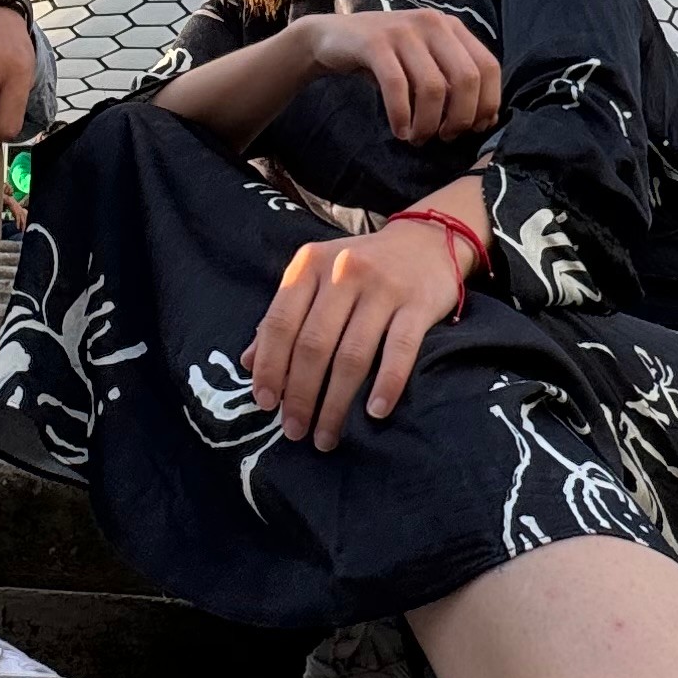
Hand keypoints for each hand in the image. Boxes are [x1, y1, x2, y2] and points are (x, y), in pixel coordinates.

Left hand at [246, 220, 467, 449]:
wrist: (428, 241)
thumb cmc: (363, 267)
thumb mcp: (317, 277)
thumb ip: (284, 315)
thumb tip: (249, 362)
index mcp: (310, 264)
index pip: (280, 322)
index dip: (270, 367)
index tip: (266, 403)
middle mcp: (343, 271)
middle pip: (313, 345)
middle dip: (300, 395)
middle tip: (295, 430)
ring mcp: (383, 288)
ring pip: (352, 355)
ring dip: (336, 403)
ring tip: (326, 436)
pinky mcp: (418, 304)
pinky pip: (399, 351)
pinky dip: (386, 385)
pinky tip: (375, 412)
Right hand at [305, 5, 500, 144]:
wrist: (332, 39)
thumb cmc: (386, 59)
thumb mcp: (425, 65)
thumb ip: (453, 84)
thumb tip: (485, 121)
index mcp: (452, 28)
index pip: (489, 67)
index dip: (487, 103)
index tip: (472, 129)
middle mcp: (433, 23)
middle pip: (467, 78)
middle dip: (460, 118)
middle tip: (443, 137)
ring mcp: (404, 30)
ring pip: (433, 87)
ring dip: (428, 123)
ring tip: (417, 138)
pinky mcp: (375, 42)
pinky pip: (397, 86)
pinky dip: (401, 115)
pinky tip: (399, 131)